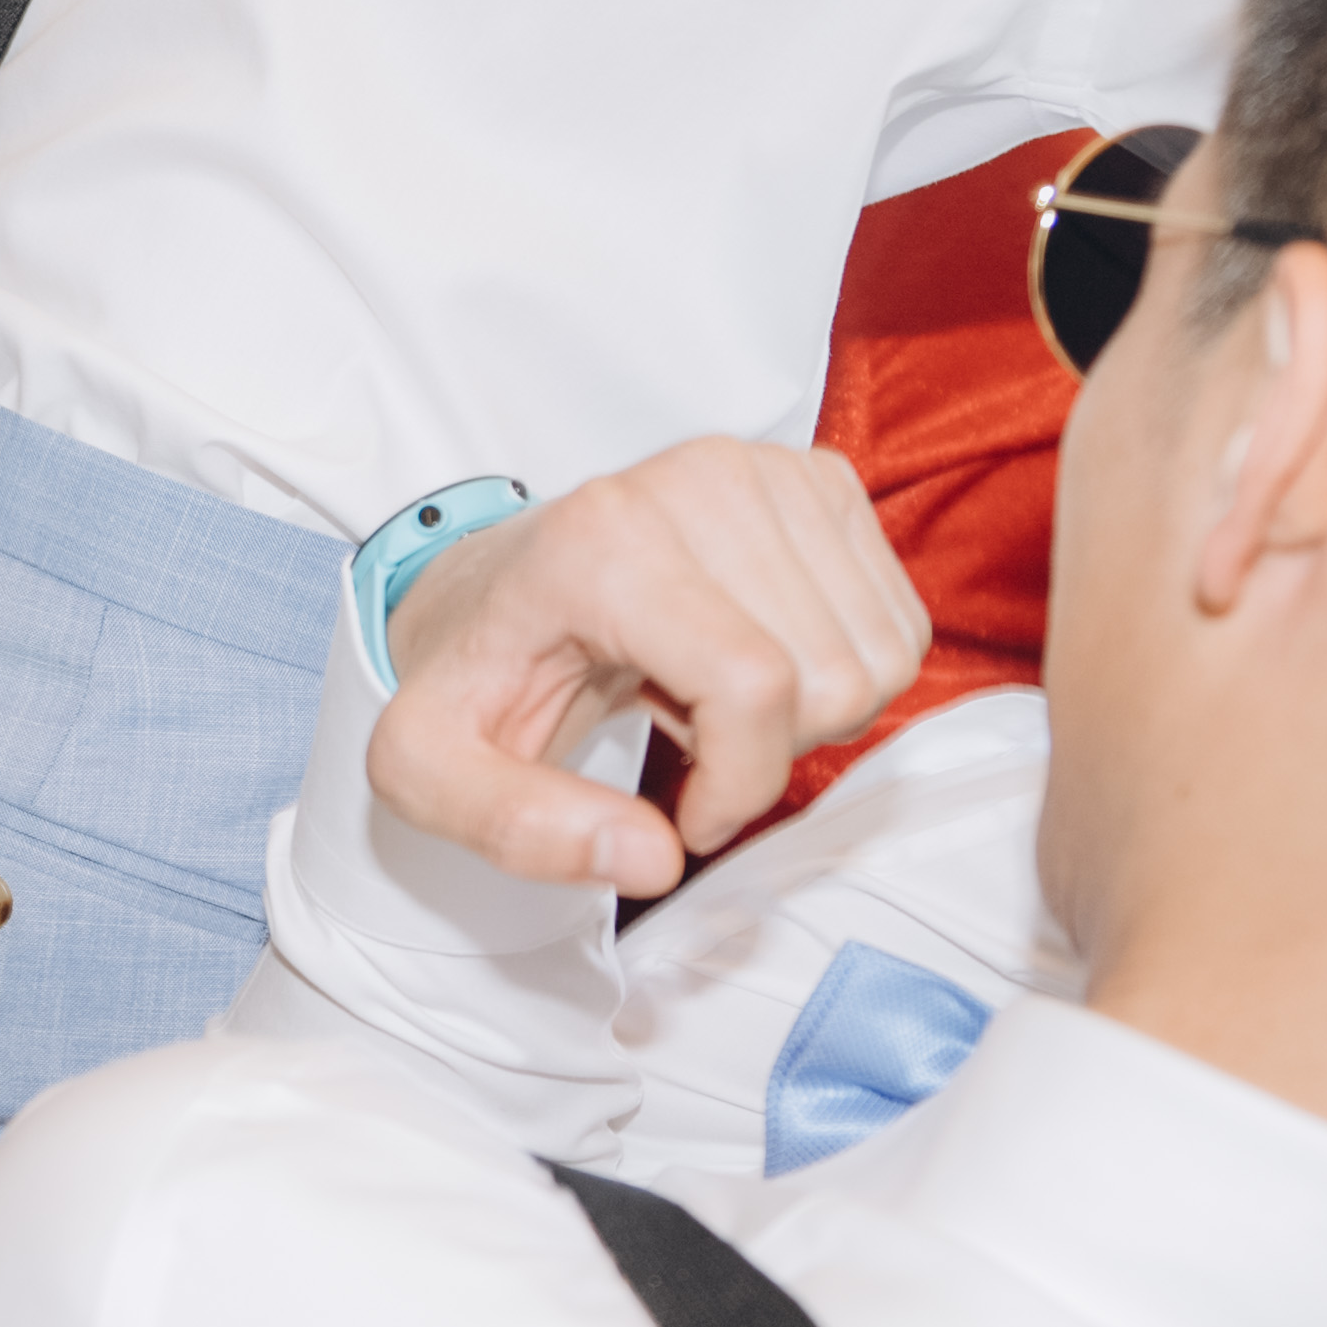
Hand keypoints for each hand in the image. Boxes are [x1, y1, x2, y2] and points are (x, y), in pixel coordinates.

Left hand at [367, 438, 924, 894]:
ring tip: (706, 689)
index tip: (682, 815)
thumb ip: (520, 829)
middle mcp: (697, 480)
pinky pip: (896, 622)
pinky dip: (836, 668)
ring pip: (878, 654)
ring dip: (805, 711)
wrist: (492, 587)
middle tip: (680, 732)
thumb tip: (654, 857)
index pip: (752, 685)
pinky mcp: (816, 477)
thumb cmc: (474, 675)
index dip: (738, 784)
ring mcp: (766, 469)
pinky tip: (748, 652)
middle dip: (766, 749)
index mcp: (604, 543)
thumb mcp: (430, 772)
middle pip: (826, 678)